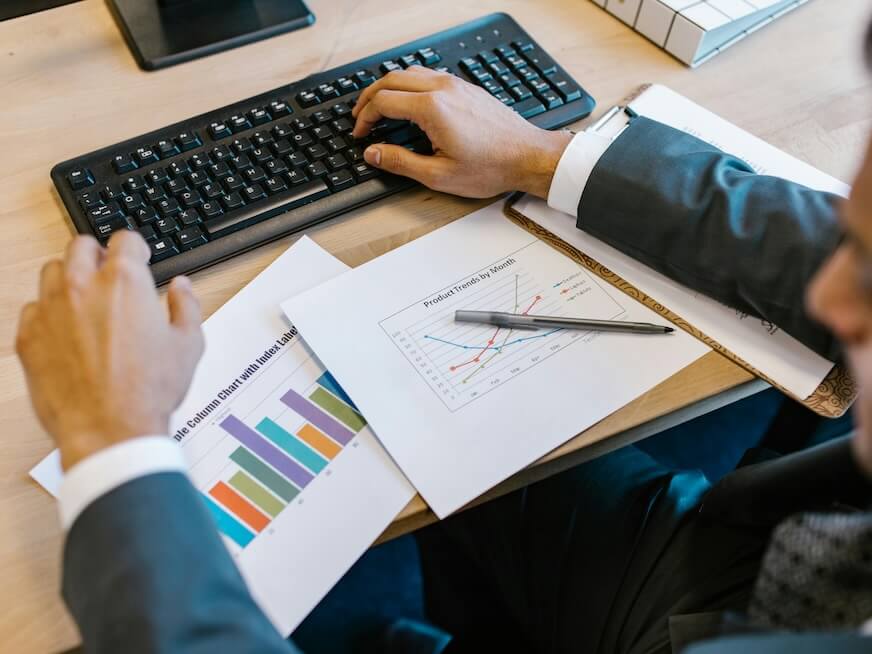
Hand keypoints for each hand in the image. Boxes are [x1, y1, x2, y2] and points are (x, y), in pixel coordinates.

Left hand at [16, 232, 203, 469]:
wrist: (109, 430)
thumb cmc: (149, 390)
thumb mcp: (189, 344)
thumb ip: (186, 306)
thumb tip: (181, 288)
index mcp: (125, 282)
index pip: (125, 240)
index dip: (136, 248)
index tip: (138, 258)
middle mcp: (83, 287)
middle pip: (81, 245)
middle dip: (98, 254)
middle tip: (109, 273)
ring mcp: (50, 310)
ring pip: (52, 271)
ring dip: (70, 277)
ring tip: (86, 300)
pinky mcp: (29, 336)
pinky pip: (32, 308)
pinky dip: (48, 312)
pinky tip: (66, 330)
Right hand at [351, 66, 572, 198]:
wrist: (528, 156)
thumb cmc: (490, 167)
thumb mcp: (439, 175)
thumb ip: (401, 162)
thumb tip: (373, 153)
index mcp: (432, 108)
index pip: (383, 102)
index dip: (365, 118)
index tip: (359, 133)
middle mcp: (442, 88)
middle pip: (391, 80)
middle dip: (369, 98)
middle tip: (359, 117)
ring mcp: (455, 84)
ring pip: (410, 72)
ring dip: (388, 87)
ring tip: (378, 107)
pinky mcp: (465, 87)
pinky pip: (428, 75)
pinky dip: (408, 84)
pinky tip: (407, 101)